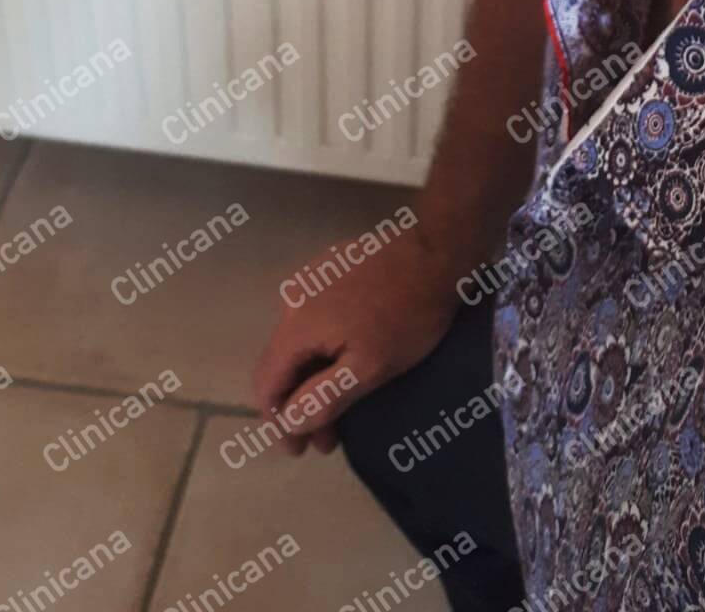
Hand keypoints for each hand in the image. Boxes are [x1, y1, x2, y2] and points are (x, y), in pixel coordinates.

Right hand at [253, 224, 463, 457]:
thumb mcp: (370, 367)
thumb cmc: (407, 316)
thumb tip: (287, 422)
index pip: (267, 382)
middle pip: (283, 363)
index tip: (299, 450)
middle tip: (326, 441)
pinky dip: (324, 349)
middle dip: (300, 405)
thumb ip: (324, 397)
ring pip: (301, 341)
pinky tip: (343, 365)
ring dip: (313, 379)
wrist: (437, 253)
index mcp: (295, 322)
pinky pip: (315, 319)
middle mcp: (292, 297)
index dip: (278, 422)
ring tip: (338, 410)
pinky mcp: (331, 269)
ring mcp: (311, 278)